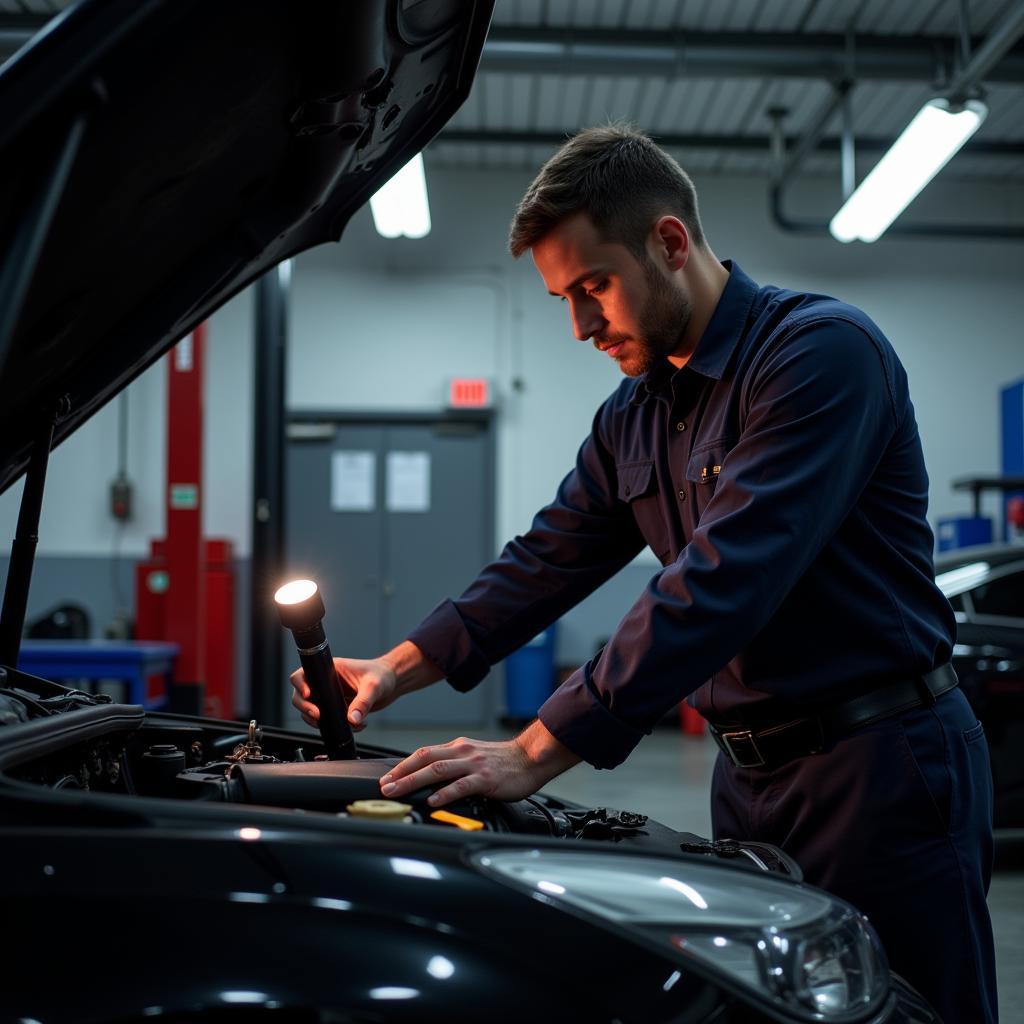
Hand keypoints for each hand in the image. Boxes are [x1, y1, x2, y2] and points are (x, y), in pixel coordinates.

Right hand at [290, 656, 398, 731]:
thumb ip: (363, 702)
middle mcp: (326, 682)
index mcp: (330, 669)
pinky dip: (335, 726)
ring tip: (341, 723)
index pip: (304, 674)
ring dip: (319, 721)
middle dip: (305, 707)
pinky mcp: (337, 708)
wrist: (393, 683)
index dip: (300, 685)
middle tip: (317, 716)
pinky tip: (355, 726)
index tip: (309, 695)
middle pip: (301, 695)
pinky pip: (327, 720)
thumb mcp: (373, 686)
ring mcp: (330, 696)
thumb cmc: (382, 675)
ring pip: (310, 710)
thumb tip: (352, 719)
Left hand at [379, 719, 579, 807]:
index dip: (403, 765)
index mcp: (458, 747)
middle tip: (384, 786)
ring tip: (398, 791)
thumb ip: (455, 765)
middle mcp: (462, 752)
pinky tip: (433, 800)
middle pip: (425, 759)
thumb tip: (431, 779)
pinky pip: (461, 785)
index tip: (387, 776)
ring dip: (414, 781)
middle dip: (401, 773)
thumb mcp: (474, 757)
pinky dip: (444, 792)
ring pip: (437, 770)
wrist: (530, 758)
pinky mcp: (485, 778)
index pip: (424, 753)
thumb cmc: (503, 761)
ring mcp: (473, 764)